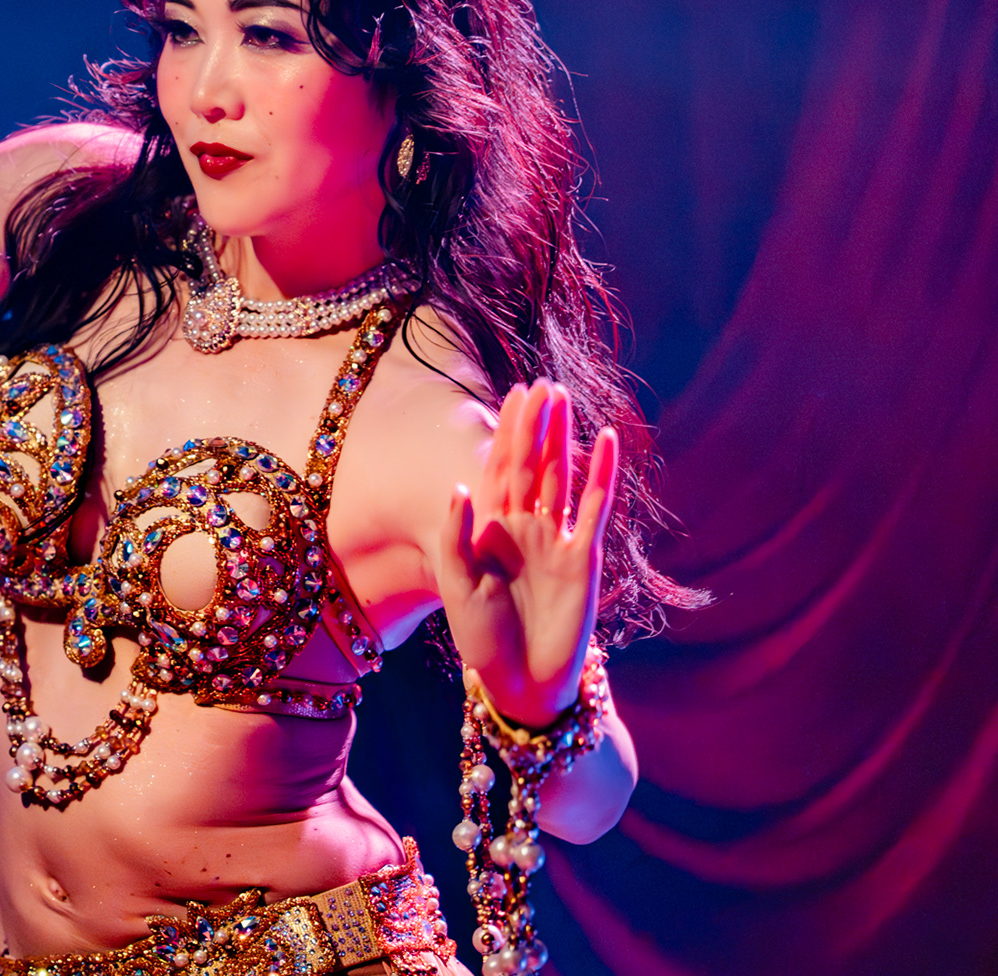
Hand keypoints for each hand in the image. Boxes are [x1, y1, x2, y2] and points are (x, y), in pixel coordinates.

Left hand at [435, 380, 617, 727]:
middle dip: (534, 425)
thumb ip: (456, 535)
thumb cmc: (484, 637)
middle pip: (530, 464)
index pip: (499, 469)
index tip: (512, 394)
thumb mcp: (458, 585)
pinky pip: (594, 509)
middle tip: (542, 383)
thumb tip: (459, 485)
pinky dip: (601, 476)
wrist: (522, 682)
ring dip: (561, 439)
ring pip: (560, 477)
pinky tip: (607, 443)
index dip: (506, 433)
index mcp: (490, 529)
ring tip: (565, 399)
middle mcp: (524, 527)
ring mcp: (555, 540)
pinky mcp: (582, 559)